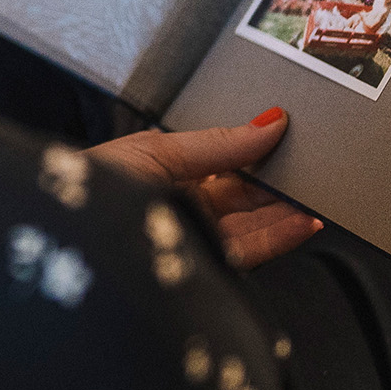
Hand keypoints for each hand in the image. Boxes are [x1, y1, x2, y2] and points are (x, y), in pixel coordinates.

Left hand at [89, 109, 320, 267]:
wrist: (70, 237)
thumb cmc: (95, 187)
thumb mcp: (160, 151)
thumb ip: (219, 143)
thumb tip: (270, 122)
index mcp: (165, 174)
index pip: (223, 164)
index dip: (257, 153)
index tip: (291, 139)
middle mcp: (181, 207)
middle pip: (242, 196)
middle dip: (279, 183)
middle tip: (315, 168)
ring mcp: (192, 238)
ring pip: (251, 226)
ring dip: (287, 211)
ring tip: (319, 196)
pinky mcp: (202, 267)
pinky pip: (249, 252)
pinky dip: (280, 237)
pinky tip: (303, 222)